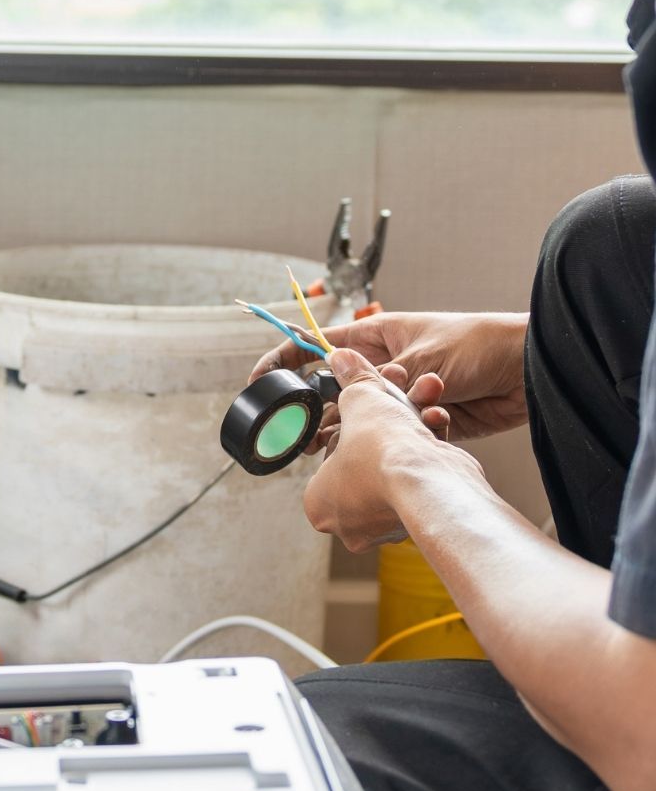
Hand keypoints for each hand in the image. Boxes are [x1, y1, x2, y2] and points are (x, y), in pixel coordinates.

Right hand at [250, 311, 527, 439]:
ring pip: (357, 420)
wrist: (529, 373)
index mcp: (376, 337)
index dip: (285, 358)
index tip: (260, 378)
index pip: (317, 343)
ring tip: (339, 453)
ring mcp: (398, 397)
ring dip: (350, 435)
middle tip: (299, 439)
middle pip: (331, 391)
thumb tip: (337, 375)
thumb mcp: (422, 355)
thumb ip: (379, 374)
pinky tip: (390, 449)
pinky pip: (387, 437)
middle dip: (314, 414)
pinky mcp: (417, 423)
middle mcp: (381, 368)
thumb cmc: (480, 345)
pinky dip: (386, 444)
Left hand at [304, 349, 487, 551]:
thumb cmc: (382, 453)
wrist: (430, 481)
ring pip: (395, 463)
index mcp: (318, 504)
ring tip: (421, 397)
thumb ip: (351, 380)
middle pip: (363, 457)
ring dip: (410, 426)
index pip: (328, 456)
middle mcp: (349, 523)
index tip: (360, 406)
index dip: (348, 423)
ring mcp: (387, 524)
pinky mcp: (423, 516)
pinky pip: (419, 474)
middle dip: (382, 421)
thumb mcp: (359, 401)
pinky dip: (428, 446)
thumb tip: (341, 358)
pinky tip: (434, 421)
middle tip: (392, 395)